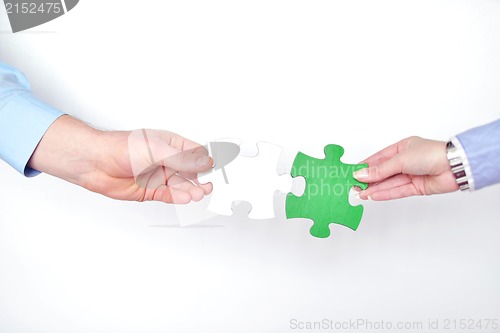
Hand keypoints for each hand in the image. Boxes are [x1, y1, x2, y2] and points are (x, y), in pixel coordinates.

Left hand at [28, 115, 212, 203]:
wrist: (94, 163)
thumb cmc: (119, 147)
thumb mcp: (156, 150)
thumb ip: (182, 159)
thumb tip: (204, 161)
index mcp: (170, 143)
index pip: (195, 152)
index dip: (207, 160)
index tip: (218, 167)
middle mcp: (166, 160)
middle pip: (191, 172)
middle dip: (201, 179)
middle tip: (208, 186)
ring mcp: (159, 176)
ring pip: (181, 185)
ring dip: (190, 190)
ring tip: (198, 193)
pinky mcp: (150, 190)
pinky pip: (169, 195)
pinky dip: (178, 197)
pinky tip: (185, 197)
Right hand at [353, 136, 458, 199]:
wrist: (454, 167)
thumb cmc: (431, 154)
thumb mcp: (400, 159)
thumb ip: (380, 170)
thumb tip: (362, 174)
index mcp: (402, 148)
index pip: (379, 158)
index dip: (365, 166)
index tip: (352, 173)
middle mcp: (406, 161)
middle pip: (383, 172)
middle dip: (368, 179)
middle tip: (353, 186)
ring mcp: (411, 175)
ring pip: (389, 183)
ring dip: (374, 188)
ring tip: (360, 193)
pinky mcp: (417, 187)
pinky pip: (398, 191)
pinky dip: (385, 193)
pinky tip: (373, 196)